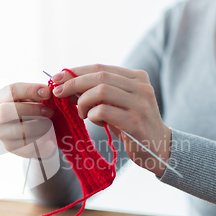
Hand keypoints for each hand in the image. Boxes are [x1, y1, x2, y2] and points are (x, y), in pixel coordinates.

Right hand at [0, 82, 56, 158]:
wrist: (34, 131)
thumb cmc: (31, 109)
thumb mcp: (32, 97)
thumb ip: (37, 93)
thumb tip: (48, 91)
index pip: (11, 91)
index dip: (31, 90)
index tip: (48, 92)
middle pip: (6, 111)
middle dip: (31, 110)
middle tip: (49, 111)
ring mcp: (0, 133)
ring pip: (19, 130)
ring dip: (39, 125)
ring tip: (50, 122)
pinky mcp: (10, 146)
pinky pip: (26, 143)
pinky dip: (40, 137)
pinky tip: (46, 132)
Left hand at [51, 64, 171, 176]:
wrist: (158, 148)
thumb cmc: (132, 125)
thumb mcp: (117, 104)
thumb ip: (98, 92)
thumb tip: (66, 85)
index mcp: (137, 77)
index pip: (101, 67)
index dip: (76, 71)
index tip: (56, 78)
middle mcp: (141, 87)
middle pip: (100, 76)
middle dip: (73, 83)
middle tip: (58, 93)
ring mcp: (140, 104)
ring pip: (101, 91)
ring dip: (83, 101)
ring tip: (82, 113)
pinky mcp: (135, 122)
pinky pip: (104, 111)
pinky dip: (92, 115)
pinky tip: (93, 120)